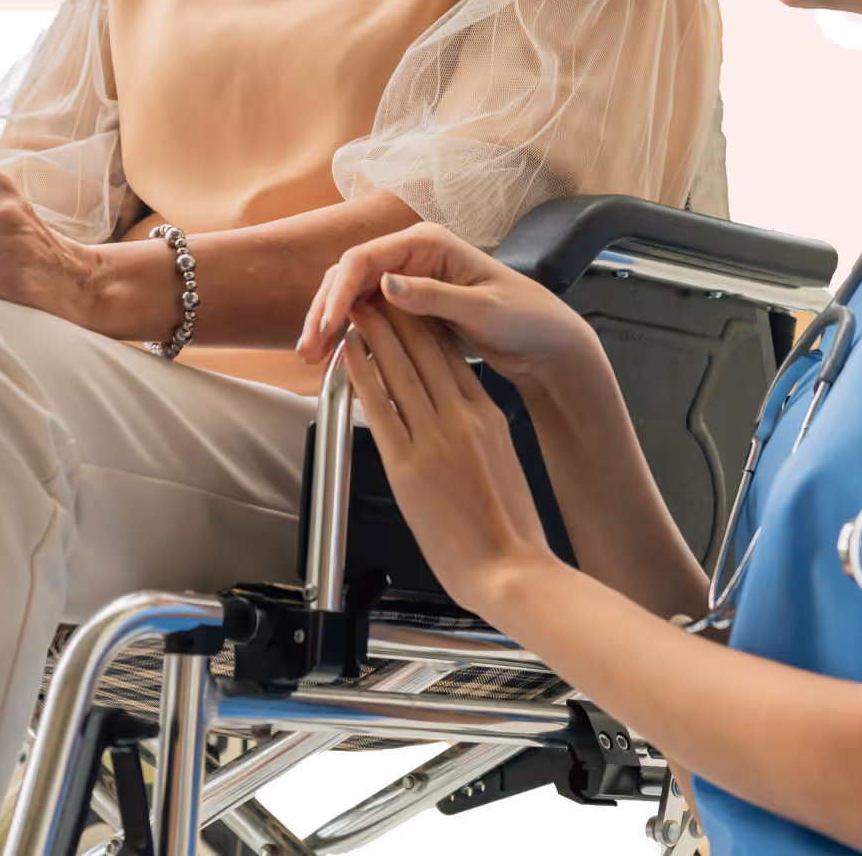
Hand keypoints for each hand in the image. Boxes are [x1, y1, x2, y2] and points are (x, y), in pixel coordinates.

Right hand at [297, 223, 595, 394]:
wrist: (545, 340)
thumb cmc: (524, 317)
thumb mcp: (482, 308)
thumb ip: (435, 296)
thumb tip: (386, 285)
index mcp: (428, 242)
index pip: (364, 258)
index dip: (338, 292)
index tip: (325, 326)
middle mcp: (412, 254)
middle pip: (350, 275)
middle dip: (324, 309)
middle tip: (308, 349)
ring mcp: (409, 278)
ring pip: (353, 295)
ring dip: (329, 324)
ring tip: (313, 358)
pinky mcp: (410, 304)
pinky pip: (368, 314)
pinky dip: (349, 334)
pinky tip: (337, 359)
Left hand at [343, 297, 557, 618]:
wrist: (512, 570)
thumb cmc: (509, 530)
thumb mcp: (503, 460)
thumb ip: (478, 431)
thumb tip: (460, 416)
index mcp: (486, 415)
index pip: (452, 355)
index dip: (426, 323)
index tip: (410, 304)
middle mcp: (459, 419)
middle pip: (422, 351)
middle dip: (397, 316)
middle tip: (376, 291)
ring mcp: (432, 439)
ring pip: (398, 370)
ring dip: (375, 335)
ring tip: (358, 309)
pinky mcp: (406, 467)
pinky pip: (379, 408)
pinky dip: (362, 377)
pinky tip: (349, 357)